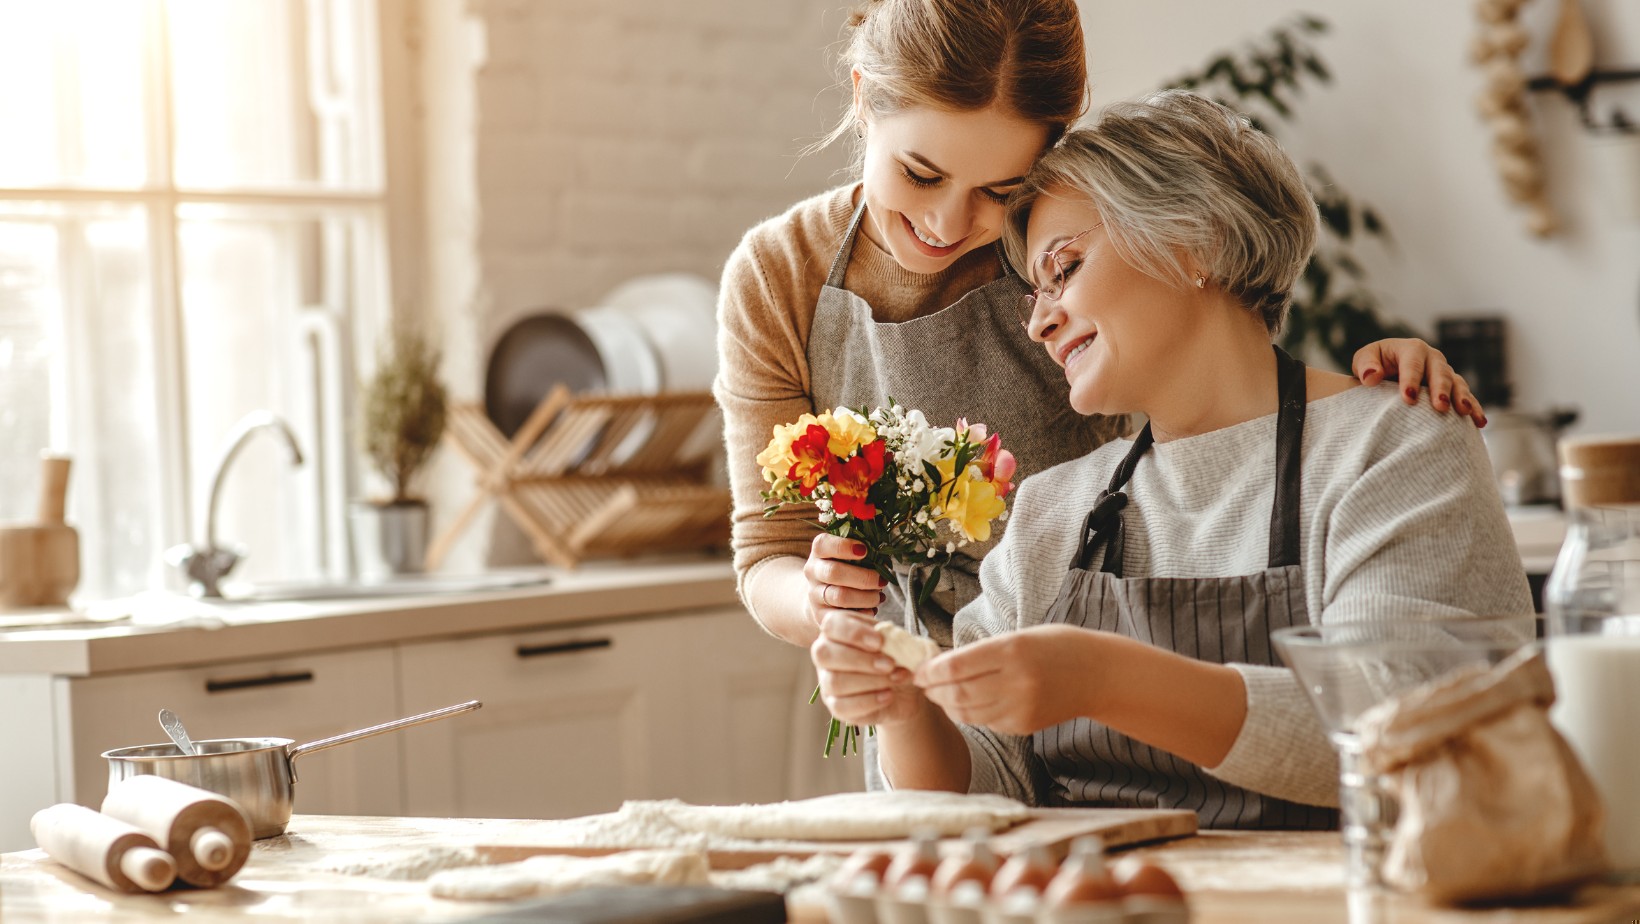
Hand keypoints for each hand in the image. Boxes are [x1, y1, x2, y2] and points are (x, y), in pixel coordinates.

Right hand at [802, 533, 886, 630]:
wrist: (822, 596)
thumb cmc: (844, 568)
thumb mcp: (847, 555)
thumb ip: (862, 549)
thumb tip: (884, 551)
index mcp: (819, 552)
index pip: (823, 544)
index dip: (843, 546)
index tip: (864, 550)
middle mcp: (813, 572)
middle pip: (834, 572)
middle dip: (863, 577)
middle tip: (881, 581)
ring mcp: (815, 595)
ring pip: (840, 596)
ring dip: (866, 597)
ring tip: (879, 596)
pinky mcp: (821, 615)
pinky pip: (844, 616)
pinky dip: (863, 613)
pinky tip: (872, 609)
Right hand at [810, 609, 925, 726]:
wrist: (905, 689)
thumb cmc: (896, 657)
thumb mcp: (898, 642)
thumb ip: (891, 637)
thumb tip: (889, 640)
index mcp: (837, 630)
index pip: (831, 625)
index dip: (854, 633)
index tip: (880, 641)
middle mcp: (825, 654)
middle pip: (825, 654)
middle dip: (860, 659)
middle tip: (890, 664)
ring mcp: (827, 682)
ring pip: (835, 682)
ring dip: (870, 681)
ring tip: (895, 679)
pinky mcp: (835, 706)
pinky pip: (843, 706)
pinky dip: (870, 701)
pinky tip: (888, 695)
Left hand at [914, 625, 1102, 736]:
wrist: (1099, 675)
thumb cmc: (1056, 647)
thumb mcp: (1019, 637)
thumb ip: (982, 652)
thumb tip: (940, 665)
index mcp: (1011, 651)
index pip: (955, 667)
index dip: (930, 671)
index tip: (918, 669)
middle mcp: (1015, 682)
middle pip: (957, 693)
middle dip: (933, 690)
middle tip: (922, 683)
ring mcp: (1020, 708)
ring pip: (968, 713)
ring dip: (947, 704)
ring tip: (939, 693)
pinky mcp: (1024, 726)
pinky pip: (986, 722)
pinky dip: (970, 713)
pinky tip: (966, 702)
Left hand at [1351, 338, 1486, 426]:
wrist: (1387, 371)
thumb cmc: (1374, 364)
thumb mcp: (1364, 359)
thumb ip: (1366, 366)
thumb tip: (1371, 377)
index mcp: (1411, 348)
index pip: (1413, 362)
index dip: (1411, 379)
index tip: (1408, 398)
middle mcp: (1432, 358)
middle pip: (1440, 372)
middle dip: (1441, 389)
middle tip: (1440, 407)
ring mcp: (1445, 373)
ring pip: (1457, 383)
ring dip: (1462, 398)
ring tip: (1464, 412)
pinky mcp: (1453, 389)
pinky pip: (1466, 397)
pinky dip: (1474, 408)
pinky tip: (1480, 422)